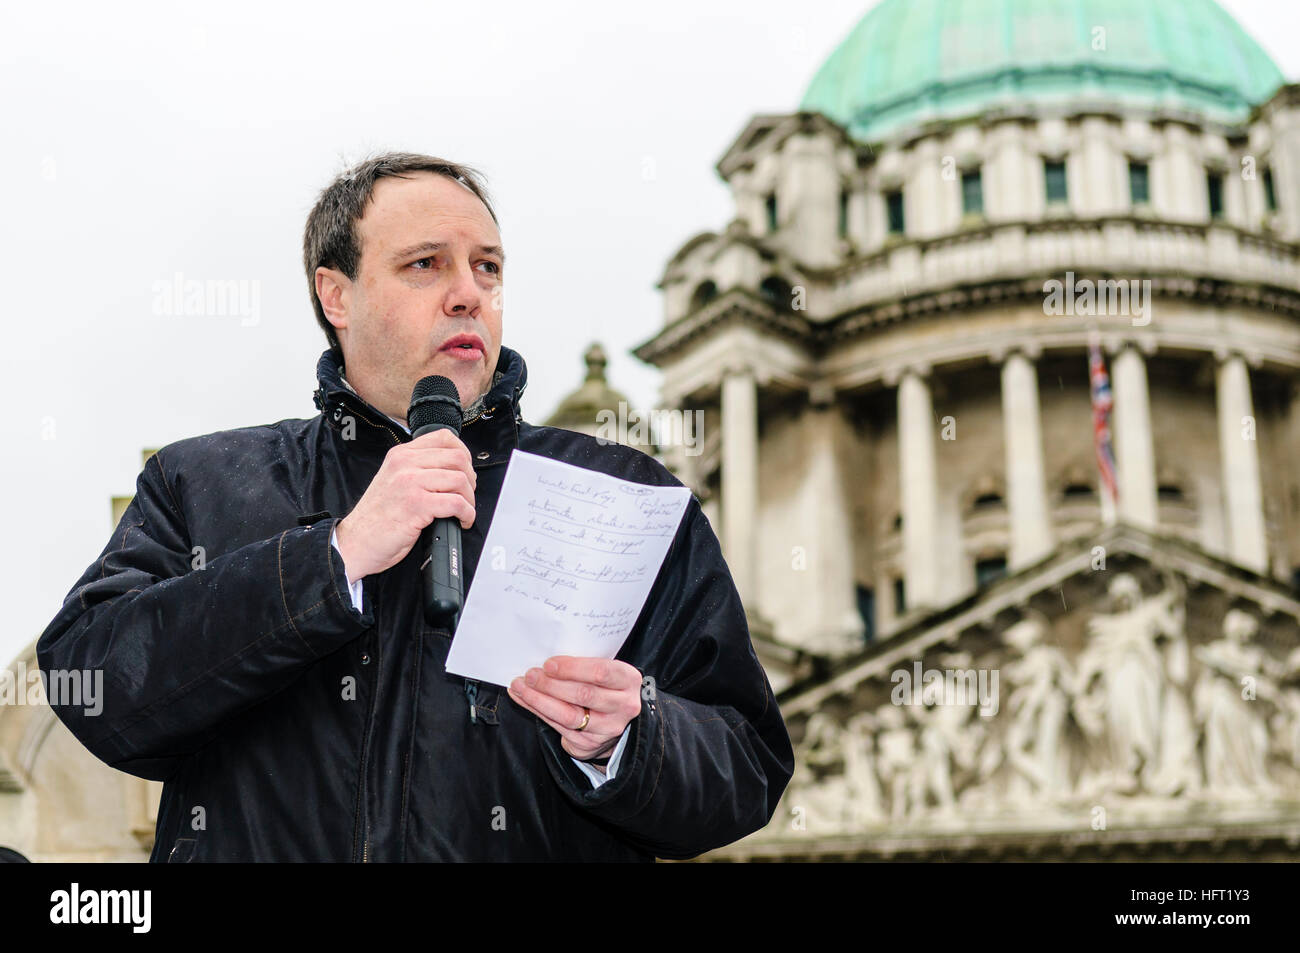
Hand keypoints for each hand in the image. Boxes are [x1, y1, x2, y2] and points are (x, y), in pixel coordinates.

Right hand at [334, 428, 476, 580]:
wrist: (355, 541)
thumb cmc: (376, 517)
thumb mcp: (393, 480)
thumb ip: (417, 469)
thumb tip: (452, 469)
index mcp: (401, 455)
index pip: (444, 438)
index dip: (463, 454)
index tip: (465, 471)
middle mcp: (405, 464)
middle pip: (458, 458)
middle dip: (470, 479)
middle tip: (466, 495)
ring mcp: (411, 483)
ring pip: (460, 480)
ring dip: (469, 499)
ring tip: (464, 511)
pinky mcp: (417, 505)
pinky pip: (456, 503)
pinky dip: (467, 514)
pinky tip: (462, 521)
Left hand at [507, 656, 642, 762]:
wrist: (615, 719)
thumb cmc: (605, 685)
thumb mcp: (606, 670)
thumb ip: (584, 665)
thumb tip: (546, 659)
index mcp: (629, 680)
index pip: (601, 672)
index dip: (572, 668)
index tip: (549, 664)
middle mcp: (623, 706)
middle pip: (584, 694)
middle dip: (551, 684)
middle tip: (530, 675)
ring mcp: (607, 727)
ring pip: (569, 715)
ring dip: (540, 700)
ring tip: (521, 687)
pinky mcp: (589, 743)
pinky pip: (558, 726)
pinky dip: (538, 711)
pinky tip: (525, 699)